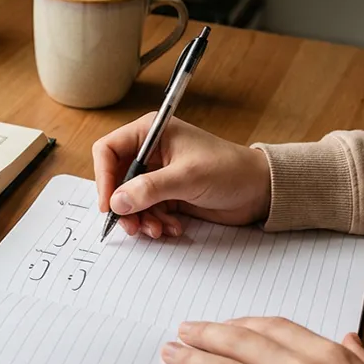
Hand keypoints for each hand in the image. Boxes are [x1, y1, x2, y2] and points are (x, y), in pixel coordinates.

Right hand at [91, 113, 270, 237]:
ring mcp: (158, 174)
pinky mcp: (167, 194)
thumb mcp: (187, 177)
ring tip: (158, 230)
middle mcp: (150, 151)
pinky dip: (155, 222)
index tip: (109, 204)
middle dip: (124, 205)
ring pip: (130, 199)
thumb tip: (116, 202)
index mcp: (151, 132)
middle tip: (132, 226)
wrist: (260, 190)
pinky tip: (173, 227)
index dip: (104, 178)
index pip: (108, 150)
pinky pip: (147, 210)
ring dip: (140, 219)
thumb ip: (150, 189)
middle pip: (116, 179)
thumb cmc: (229, 170)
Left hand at [161, 317, 363, 363]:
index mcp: (330, 356)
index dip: (241, 324)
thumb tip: (348, 339)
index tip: (225, 325)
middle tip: (184, 331)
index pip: (272, 327)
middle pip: (241, 344)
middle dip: (207, 335)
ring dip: (192, 362)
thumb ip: (362, 359)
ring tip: (172, 355)